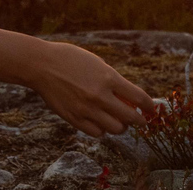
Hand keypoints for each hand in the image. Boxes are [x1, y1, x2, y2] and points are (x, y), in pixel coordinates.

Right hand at [31, 42, 153, 136]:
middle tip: (140, 120)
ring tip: (118, 121)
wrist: (40, 65)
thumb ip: (112, 80)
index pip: (139, 98)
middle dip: (140, 120)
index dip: (149, 106)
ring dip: (120, 126)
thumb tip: (130, 97)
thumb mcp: (96, 63)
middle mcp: (100, 95)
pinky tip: (99, 122)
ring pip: (116, 129)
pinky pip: (97, 133)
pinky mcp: (74, 119)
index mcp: (108, 77)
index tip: (151, 109)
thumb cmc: (69, 59)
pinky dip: (102, 130)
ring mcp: (87, 109)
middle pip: (131, 117)